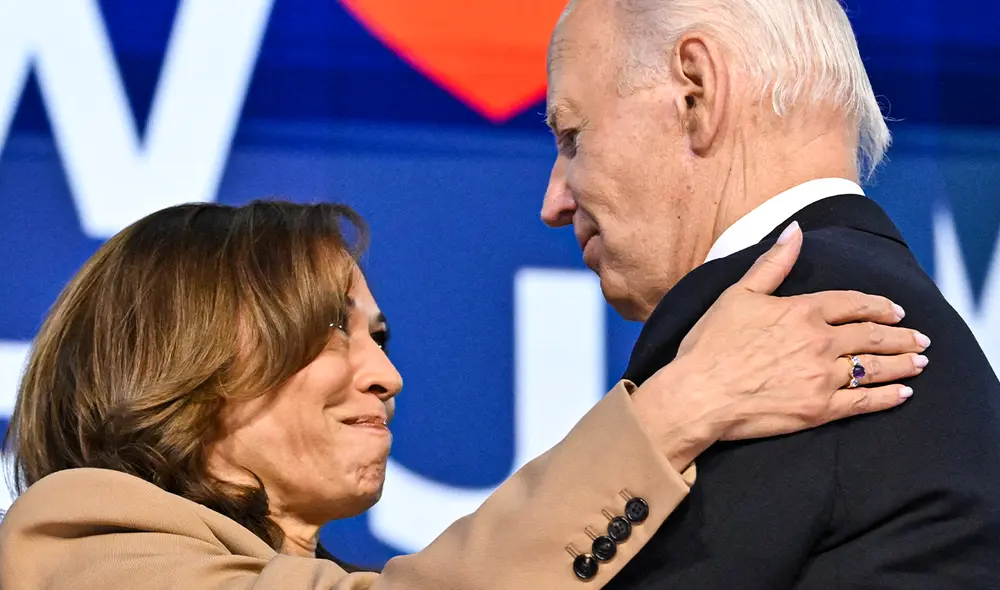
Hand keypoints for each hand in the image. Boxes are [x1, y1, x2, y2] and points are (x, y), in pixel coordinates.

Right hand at [633, 222, 928, 470]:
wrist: (699, 394)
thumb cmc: (711, 345)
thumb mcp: (737, 294)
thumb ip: (772, 263)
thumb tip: (795, 230)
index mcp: (802, 311)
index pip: (852, 303)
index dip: (878, 305)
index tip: (895, 310)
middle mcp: (820, 342)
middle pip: (872, 335)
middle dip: (901, 335)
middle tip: (920, 338)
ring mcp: (823, 377)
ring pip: (874, 367)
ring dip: (902, 363)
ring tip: (920, 362)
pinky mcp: (819, 409)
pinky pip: (864, 402)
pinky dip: (888, 397)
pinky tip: (903, 393)